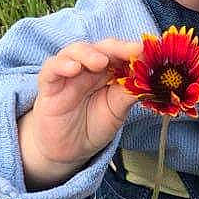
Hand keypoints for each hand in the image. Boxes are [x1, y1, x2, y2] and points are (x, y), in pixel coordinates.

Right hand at [28, 39, 142, 165]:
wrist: (68, 150)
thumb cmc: (93, 126)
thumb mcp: (117, 111)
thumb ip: (129, 93)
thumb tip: (149, 79)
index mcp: (108, 72)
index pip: (120, 54)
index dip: (133, 51)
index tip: (148, 53)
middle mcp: (88, 68)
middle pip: (101, 48)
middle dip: (117, 48)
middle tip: (133, 50)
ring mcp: (68, 74)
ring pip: (74, 51)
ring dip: (89, 53)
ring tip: (101, 61)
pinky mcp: (48, 85)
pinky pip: (51, 69)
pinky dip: (62, 65)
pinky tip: (74, 68)